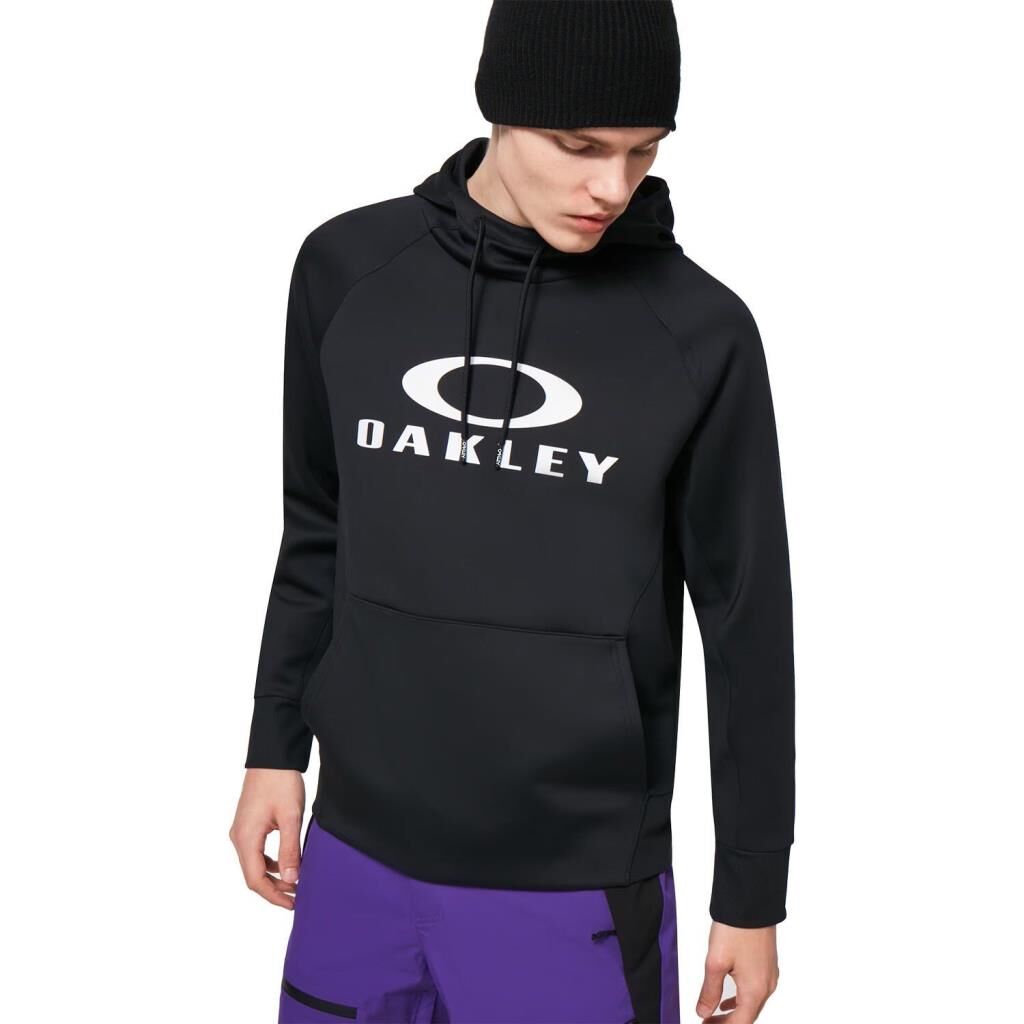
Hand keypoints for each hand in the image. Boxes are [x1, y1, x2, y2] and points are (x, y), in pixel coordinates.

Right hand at [229, 767, 305, 908]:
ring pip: (254, 864)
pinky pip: (256, 851)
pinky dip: (270, 862)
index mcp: (246, 838)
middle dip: (274, 889)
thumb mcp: (290, 817)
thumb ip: (290, 849)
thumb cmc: (281, 783)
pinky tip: (287, 863)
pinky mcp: (248, 824)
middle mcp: (238, 837)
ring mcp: (241, 831)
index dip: (273, 895)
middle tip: (297, 897)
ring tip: (295, 883)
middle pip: (253, 875)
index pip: (255, 879)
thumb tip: (292, 880)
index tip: (292, 903)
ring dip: (273, 876)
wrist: (272, 757)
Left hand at [695, 921, 778, 1021]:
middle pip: (748, 1016)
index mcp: (755, 990)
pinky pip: (756, 990)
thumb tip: (704, 1011)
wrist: (752, 903)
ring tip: (716, 1013)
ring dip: (735, 1011)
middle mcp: (767, 986)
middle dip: (728, 1022)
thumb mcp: (716, 962)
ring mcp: (769, 974)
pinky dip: (742, 998)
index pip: (740, 1022)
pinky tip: (730, 996)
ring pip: (753, 1003)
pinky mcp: (767, 964)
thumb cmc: (736, 930)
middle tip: (708, 1021)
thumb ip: (710, 991)